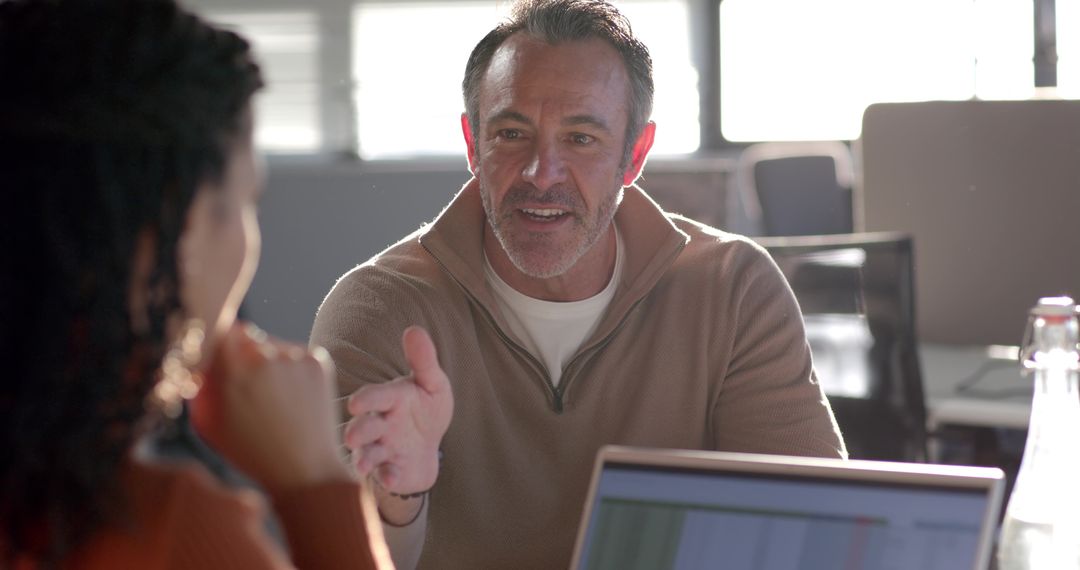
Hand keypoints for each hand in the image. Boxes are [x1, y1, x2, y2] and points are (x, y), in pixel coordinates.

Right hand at [190, 322, 352, 491]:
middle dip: (241, 354)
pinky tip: (292, 398)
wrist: (305, 469)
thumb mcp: (208, 422)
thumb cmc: (250, 451)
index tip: (215, 353)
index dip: (216, 341)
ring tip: (274, 399)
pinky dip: (291, 368)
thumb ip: (199, 383)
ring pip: (271, 344)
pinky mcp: (316, 359)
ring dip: (268, 361)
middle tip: (247, 385)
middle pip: (244, 335)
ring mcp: (293, 356)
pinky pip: (295, 353)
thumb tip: (196, 354)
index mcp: (230, 371)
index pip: (216, 330)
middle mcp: (262, 357)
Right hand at [344, 326, 452, 495]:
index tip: (358, 404)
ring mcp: (383, 448)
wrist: (428, 447)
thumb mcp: (432, 384)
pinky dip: (387, 477)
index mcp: (390, 398)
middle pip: (364, 427)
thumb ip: (424, 360)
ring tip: (364, 464)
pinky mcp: (389, 470)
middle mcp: (380, 423)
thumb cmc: (426, 409)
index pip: (376, 396)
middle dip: (358, 432)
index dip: (367, 399)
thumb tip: (414, 329)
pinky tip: (393, 478)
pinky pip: (384, 475)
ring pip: (367, 453)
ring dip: (364, 459)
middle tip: (353, 437)